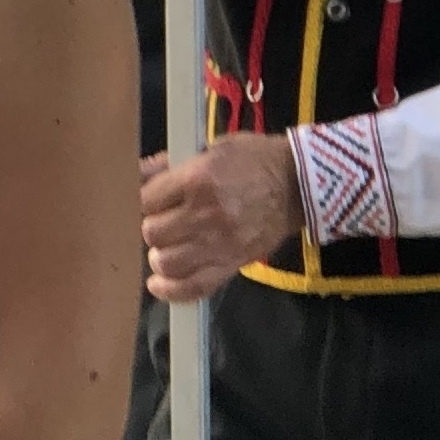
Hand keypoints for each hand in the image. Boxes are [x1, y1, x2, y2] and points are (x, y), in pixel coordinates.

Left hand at [138, 134, 301, 301]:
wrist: (301, 185)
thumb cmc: (256, 160)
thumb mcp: (214, 148)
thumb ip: (174, 164)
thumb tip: (138, 173)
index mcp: (198, 180)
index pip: (147, 199)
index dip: (145, 200)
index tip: (152, 200)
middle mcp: (206, 215)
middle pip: (153, 232)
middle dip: (153, 226)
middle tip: (163, 221)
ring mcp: (220, 244)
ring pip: (167, 262)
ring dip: (160, 255)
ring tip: (166, 247)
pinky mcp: (233, 264)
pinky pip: (195, 287)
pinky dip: (172, 290)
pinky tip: (159, 283)